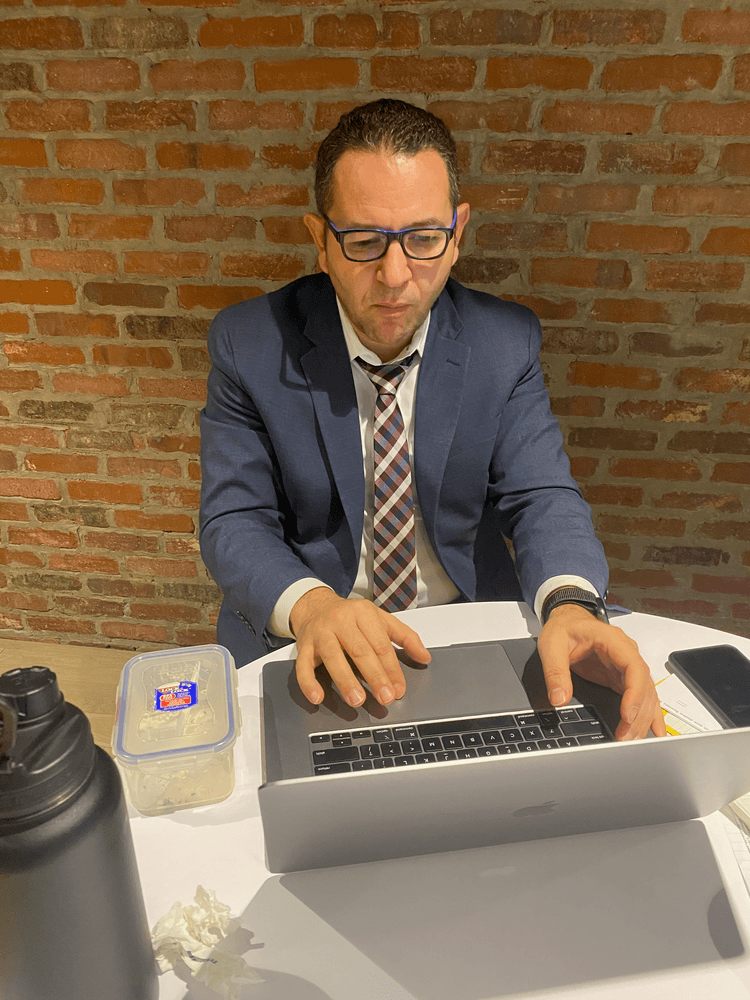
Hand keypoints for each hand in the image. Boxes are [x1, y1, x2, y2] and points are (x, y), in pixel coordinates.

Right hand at [290, 588, 430, 707]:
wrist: (315, 606)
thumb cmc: (351, 616)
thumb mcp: (380, 619)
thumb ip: (404, 636)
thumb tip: (424, 657)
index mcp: (363, 613)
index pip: (381, 644)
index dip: (391, 668)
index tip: (398, 689)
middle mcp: (341, 621)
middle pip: (360, 650)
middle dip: (374, 676)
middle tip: (385, 697)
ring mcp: (320, 632)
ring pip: (332, 656)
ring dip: (345, 680)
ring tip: (357, 700)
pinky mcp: (303, 645)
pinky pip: (303, 665)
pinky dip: (308, 682)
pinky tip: (318, 697)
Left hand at [537, 604, 666, 740]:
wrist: (568, 621)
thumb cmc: (564, 628)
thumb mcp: (551, 645)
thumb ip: (555, 671)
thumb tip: (559, 698)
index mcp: (613, 641)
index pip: (634, 667)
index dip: (635, 693)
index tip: (627, 715)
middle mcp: (626, 654)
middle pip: (644, 686)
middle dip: (638, 714)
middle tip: (625, 737)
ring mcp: (627, 667)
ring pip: (646, 695)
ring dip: (643, 718)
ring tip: (632, 740)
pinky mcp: (622, 678)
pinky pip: (642, 696)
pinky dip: (649, 714)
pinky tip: (656, 731)